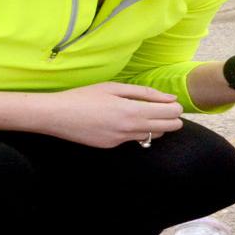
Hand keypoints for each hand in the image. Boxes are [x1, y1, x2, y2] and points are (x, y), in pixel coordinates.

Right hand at [36, 83, 184, 148]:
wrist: (58, 116)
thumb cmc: (84, 96)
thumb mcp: (114, 88)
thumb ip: (144, 93)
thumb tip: (168, 98)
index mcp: (131, 111)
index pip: (168, 114)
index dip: (176, 109)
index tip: (175, 103)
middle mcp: (129, 129)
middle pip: (165, 128)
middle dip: (172, 120)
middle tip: (168, 110)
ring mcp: (120, 141)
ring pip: (151, 136)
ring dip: (156, 126)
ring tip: (148, 114)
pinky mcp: (112, 146)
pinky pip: (132, 139)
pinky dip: (135, 131)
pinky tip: (125, 121)